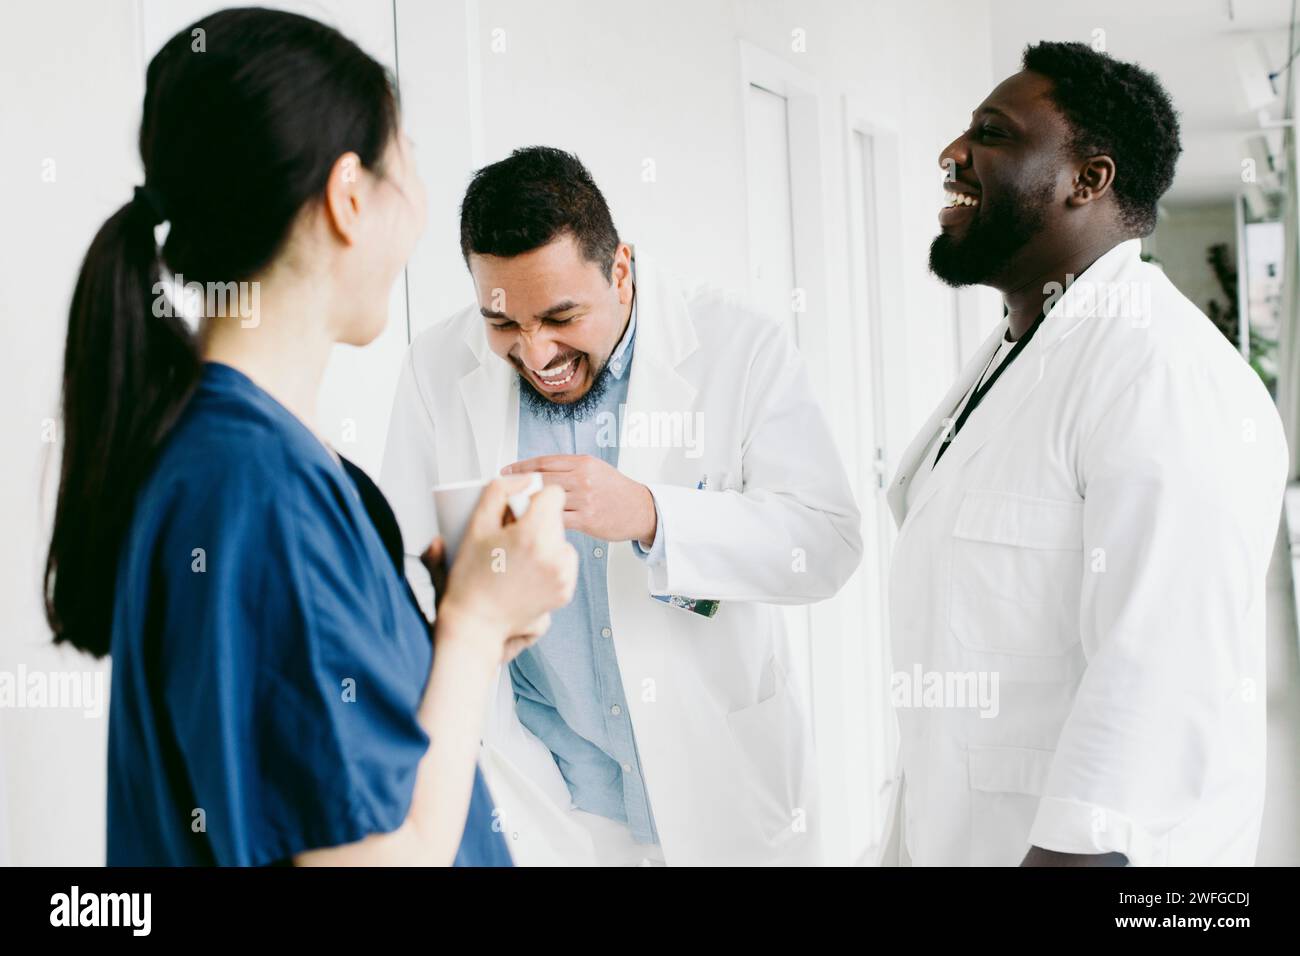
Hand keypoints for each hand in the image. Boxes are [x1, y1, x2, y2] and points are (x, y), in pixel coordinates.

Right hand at [433, 477, 577, 664]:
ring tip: (519, 558)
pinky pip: (564, 564)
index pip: (553, 494)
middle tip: (512, 538)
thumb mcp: (477, 525)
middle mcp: (554, 556)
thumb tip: (524, 479)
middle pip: (558, 517)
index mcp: (533, 535)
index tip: (519, 511)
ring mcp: (563, 576)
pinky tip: (527, 573)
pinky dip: (551, 564)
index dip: (534, 498)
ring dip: (546, 542)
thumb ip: (499, 491)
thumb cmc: (471, 579)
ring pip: (563, 540)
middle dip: (538, 521)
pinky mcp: (566, 591)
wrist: (476, 623)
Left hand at [502, 455, 655, 544]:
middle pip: (541, 479)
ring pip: (546, 500)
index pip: (544, 461)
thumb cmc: (616, 491)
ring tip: (511, 508)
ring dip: (526, 504)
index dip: (520, 466)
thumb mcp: (595, 469)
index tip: (505, 471)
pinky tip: (532, 522)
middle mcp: (583, 478)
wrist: (640, 509)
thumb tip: (537, 473)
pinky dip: (541, 520)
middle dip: (518, 484)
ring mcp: (584, 499)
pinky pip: (556, 519)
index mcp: (583, 463)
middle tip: (502, 489)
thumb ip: (568, 469)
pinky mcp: (586, 519)